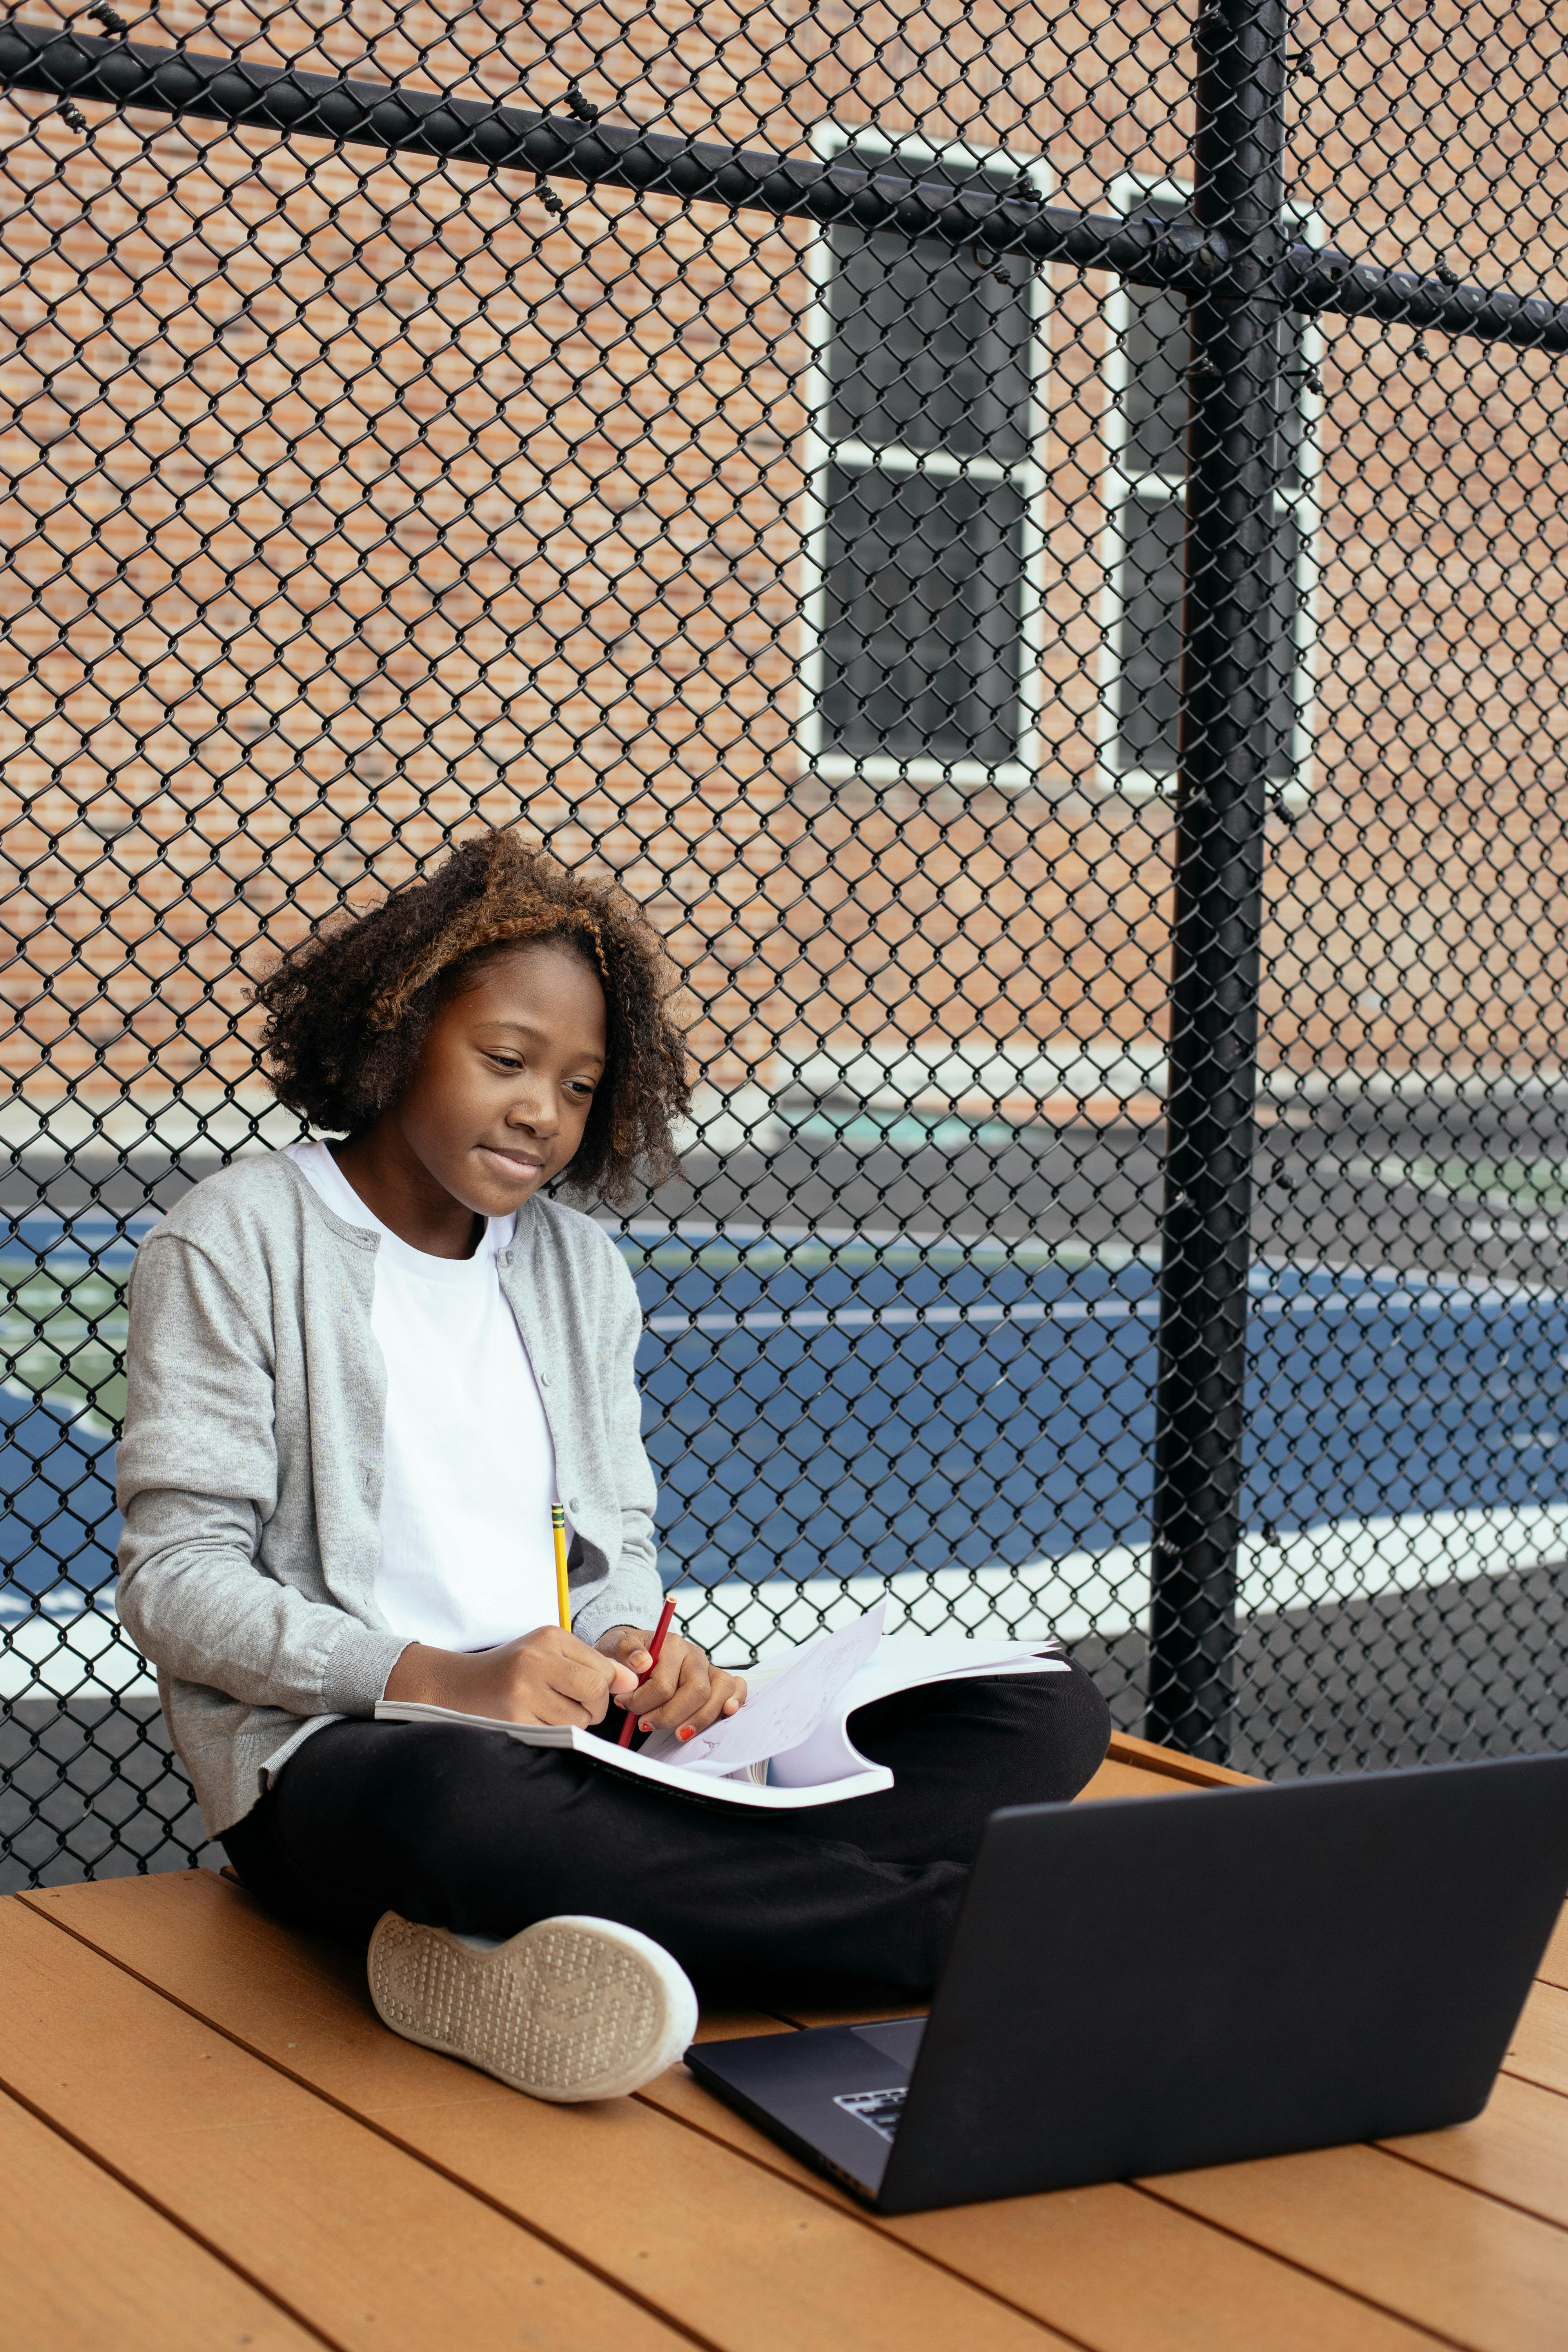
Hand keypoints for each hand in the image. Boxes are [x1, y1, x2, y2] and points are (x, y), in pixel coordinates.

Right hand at [384, 1627, 637, 1727]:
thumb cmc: (512, 1671)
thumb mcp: (550, 1654)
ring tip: (548, 1712)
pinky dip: (554, 1734)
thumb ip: (593, 1665)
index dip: (604, 1687)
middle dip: (594, 1707)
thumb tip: (632, 1681)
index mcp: (550, 1637)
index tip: (590, 1692)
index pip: (603, 1668)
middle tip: (574, 1706)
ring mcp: (524, 1690)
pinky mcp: (515, 1718)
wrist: (458, 1686)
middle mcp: (537, 1659)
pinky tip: (536, 1721)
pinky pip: (557, 1735)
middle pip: (596, 1691)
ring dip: (573, 1724)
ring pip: (579, 1719)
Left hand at [596, 1625, 746, 1741]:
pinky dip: (736, 1699)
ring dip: (699, 1719)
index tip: (624, 1705)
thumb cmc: (625, 1654)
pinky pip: (736, 1686)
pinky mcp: (716, 1680)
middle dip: (669, 1716)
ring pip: (718, 1693)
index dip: (642, 1703)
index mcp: (671, 1646)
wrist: (632, 1651)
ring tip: (678, 1734)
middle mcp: (694, 1655)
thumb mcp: (615, 1645)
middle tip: (645, 1724)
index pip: (663, 1685)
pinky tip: (728, 1711)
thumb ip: (625, 1650)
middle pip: (695, 1692)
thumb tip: (642, 1663)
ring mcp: (707, 1668)